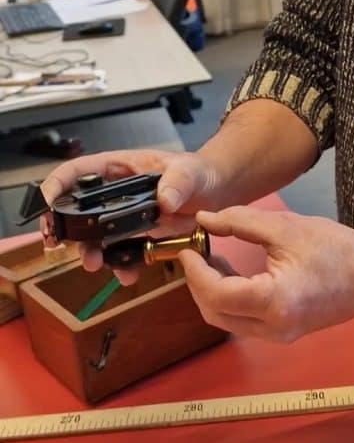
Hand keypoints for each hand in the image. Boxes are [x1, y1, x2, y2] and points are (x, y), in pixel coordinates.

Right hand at [39, 148, 221, 283]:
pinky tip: (128, 274)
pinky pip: (120, 254)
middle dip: (63, 227)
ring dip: (89, 252)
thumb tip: (164, 199)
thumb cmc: (198, 173)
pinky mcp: (136, 238)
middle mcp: (113, 194)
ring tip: (94, 264)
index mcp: (118, 168)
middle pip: (77, 209)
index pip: (78, 171)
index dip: (57, 183)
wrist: (216, 196)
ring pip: (94, 237)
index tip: (47, 201)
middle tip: (56, 243)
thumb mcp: (189, 171)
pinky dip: (121, 266)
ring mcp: (123, 218)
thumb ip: (178, 182)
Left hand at [179, 207, 353, 340]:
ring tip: (210, 257)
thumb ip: (240, 222)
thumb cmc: (336, 248)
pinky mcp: (282, 333)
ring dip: (211, 292)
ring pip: (226, 321)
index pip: (216, 294)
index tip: (189, 247)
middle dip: (198, 283)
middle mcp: (273, 327)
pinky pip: (243, 320)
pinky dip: (228, 299)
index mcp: (274, 301)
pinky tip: (230, 271)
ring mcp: (278, 335)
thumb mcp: (286, 227)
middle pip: (215, 314)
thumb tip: (205, 219)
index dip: (195, 272)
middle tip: (196, 251)